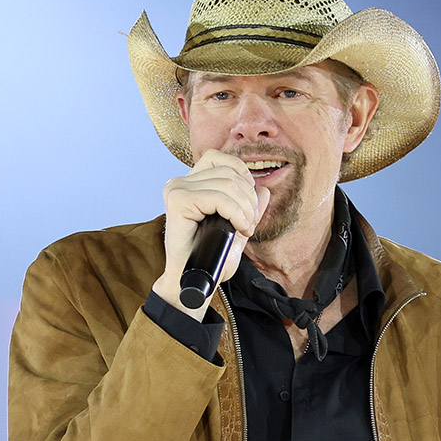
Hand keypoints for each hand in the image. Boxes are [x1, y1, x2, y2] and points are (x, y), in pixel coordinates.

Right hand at [153, 149, 270, 316]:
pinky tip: (238, 228)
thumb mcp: (236, 229)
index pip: (217, 158)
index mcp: (190, 184)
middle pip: (227, 172)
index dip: (240, 171)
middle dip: (248, 198)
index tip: (250, 198)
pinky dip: (236, 212)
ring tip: (245, 228)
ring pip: (225, 184)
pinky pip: (217, 197)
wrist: (193, 282)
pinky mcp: (178, 202)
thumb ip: (248, 208)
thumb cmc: (210, 258)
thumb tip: (264, 189)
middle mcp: (180, 183)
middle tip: (249, 223)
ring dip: (245, 208)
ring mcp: (177, 190)